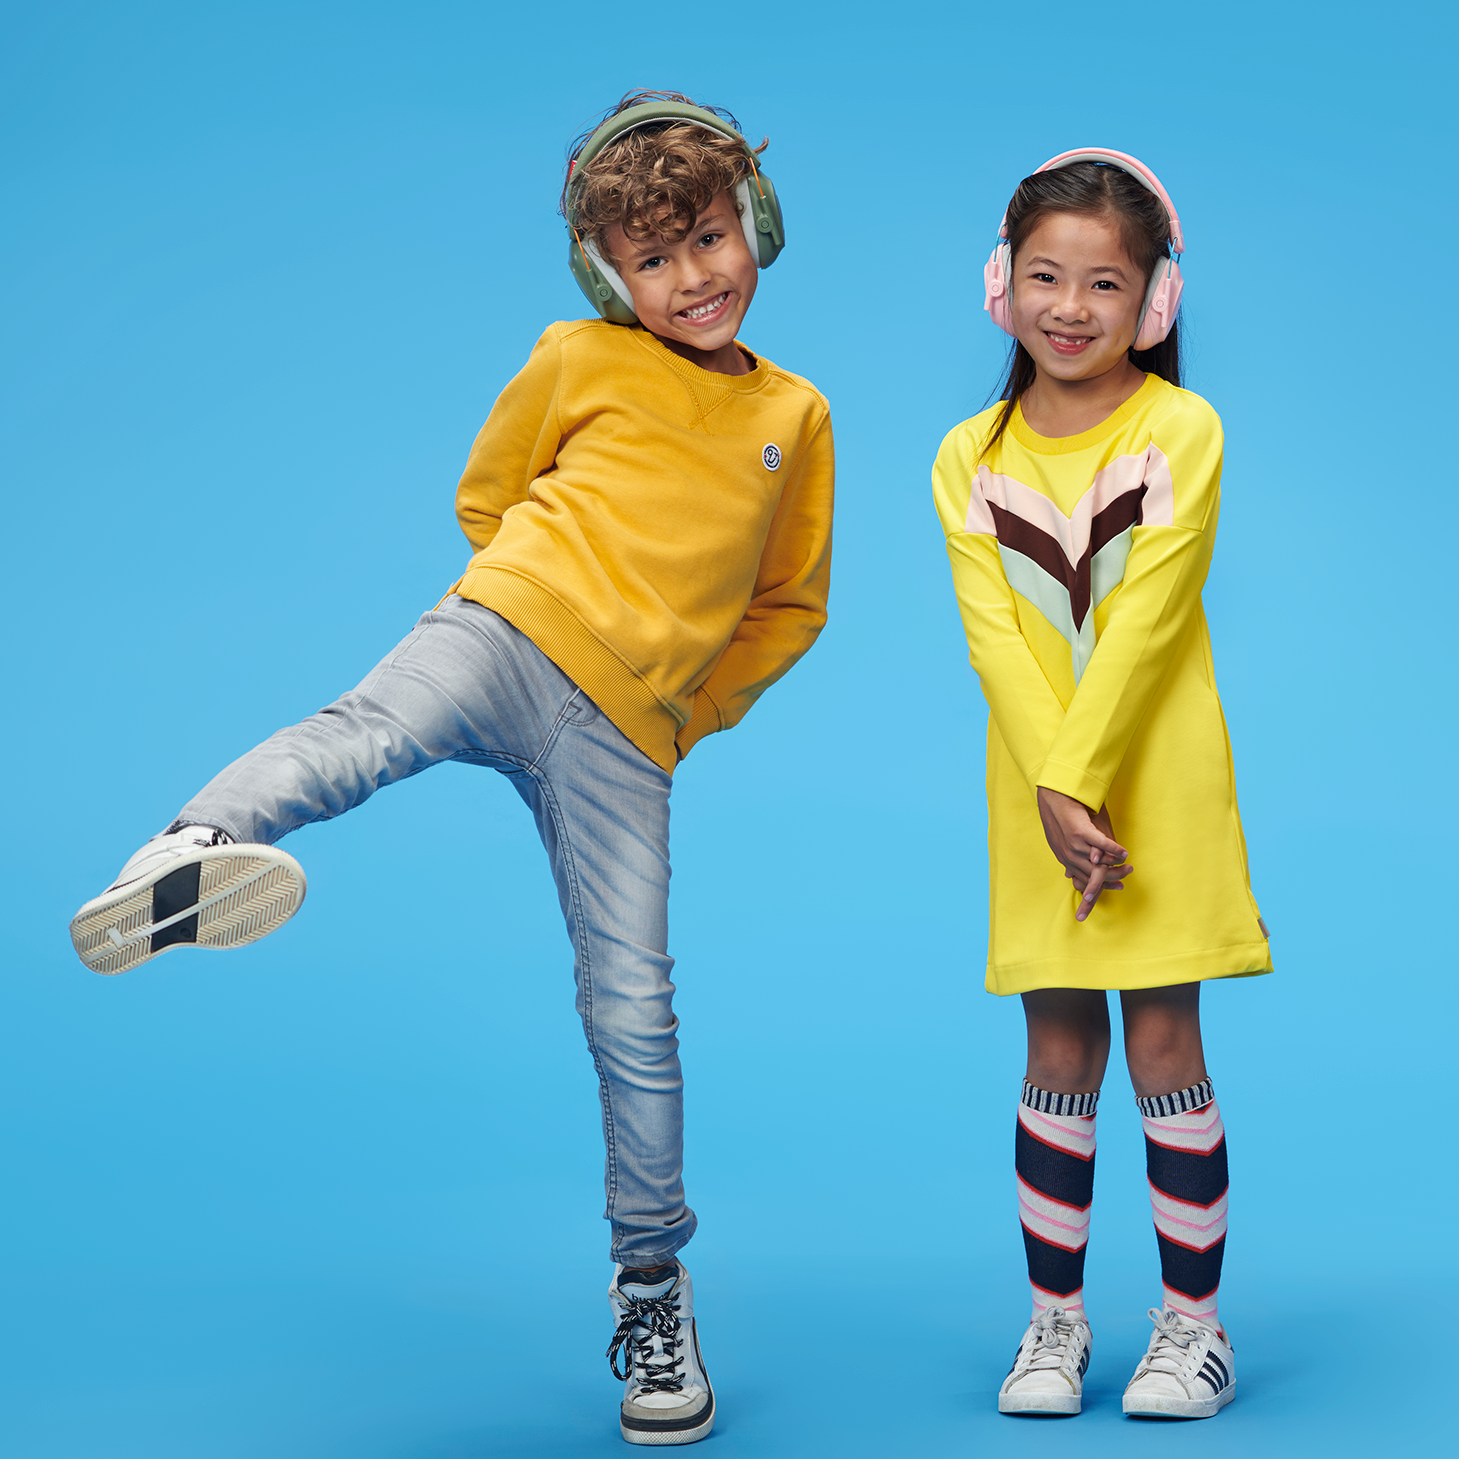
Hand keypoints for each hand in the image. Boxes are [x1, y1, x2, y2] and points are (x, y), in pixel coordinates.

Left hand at [1036, 787, 1131, 921]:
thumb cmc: (1061, 817)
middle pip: (1094, 876)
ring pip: (1099, 863)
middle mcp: (1069, 855)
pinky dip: (1114, 849)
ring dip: (1117, 866)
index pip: (1085, 880)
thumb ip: (1069, 859)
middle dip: (1113, 879)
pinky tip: (1124, 853)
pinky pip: (1101, 844)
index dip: (1102, 887)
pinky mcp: (1080, 832)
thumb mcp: (1062, 842)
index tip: (1118, 887)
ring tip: (1129, 867)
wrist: (1053, 795)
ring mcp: (1074, 844)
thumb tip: (1069, 876)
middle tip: (1127, 877)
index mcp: (1065, 859)